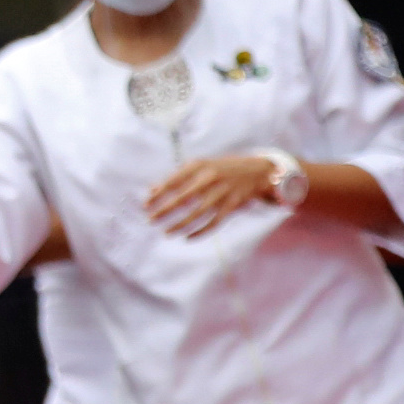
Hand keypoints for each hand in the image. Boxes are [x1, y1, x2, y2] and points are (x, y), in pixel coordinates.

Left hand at [144, 154, 283, 236]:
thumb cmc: (221, 168)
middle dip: (164, 210)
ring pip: (197, 213)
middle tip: (151, 220)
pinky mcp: (233, 204)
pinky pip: (214, 222)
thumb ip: (177, 177)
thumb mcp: (200, 166)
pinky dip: (200, 232)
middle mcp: (210, 178)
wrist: (257, 170)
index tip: (145, 206)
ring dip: (180, 224)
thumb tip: (152, 190)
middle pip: (183, 198)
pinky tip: (188, 237)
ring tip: (166, 232)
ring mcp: (222, 192)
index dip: (158, 195)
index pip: (173, 182)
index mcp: (199, 166)